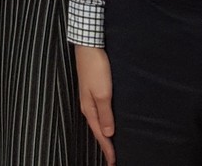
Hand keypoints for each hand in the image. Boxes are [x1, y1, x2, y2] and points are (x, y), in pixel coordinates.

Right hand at [74, 44, 115, 164]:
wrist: (88, 46)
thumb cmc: (96, 68)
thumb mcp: (103, 93)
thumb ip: (105, 114)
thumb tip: (108, 134)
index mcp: (89, 109)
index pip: (100, 134)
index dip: (107, 149)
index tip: (114, 162)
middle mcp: (87, 106)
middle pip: (97, 130)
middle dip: (104, 146)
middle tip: (111, 159)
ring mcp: (88, 98)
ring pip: (97, 122)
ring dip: (103, 135)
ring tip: (109, 146)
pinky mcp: (92, 90)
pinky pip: (98, 113)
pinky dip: (102, 122)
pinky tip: (106, 123)